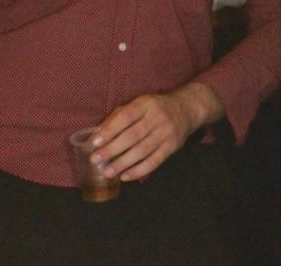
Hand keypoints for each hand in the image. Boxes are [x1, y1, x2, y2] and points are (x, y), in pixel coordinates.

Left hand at [89, 85, 212, 181]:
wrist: (186, 109)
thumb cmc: (154, 108)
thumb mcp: (138, 104)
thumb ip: (118, 117)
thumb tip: (97, 135)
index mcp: (146, 104)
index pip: (125, 117)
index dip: (109, 130)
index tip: (94, 143)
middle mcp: (158, 117)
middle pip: (133, 136)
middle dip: (112, 150)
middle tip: (95, 160)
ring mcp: (166, 132)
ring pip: (143, 151)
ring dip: (123, 163)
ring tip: (107, 172)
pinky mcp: (172, 146)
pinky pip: (154, 161)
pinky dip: (139, 170)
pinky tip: (125, 176)